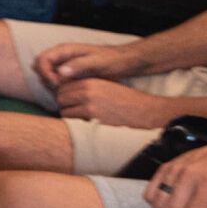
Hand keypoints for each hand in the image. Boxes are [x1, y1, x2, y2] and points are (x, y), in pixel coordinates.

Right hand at [33, 41, 146, 89]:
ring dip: (52, 87)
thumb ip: (79, 65)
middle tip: (62, 91)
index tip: (58, 85)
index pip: (42, 60)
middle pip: (40, 68)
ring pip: (46, 77)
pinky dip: (59, 90)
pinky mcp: (70, 75)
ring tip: (67, 94)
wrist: (125, 62)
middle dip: (47, 81)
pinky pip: (56, 82)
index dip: (45, 74)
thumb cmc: (113, 60)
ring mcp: (65, 66)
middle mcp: (61, 57)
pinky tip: (71, 96)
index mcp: (65, 50)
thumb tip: (61, 72)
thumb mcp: (98, 62)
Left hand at [55, 78, 177, 128]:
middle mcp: (87, 91)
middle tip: (75, 112)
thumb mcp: (106, 87)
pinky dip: (76, 126)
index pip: (63, 86)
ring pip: (64, 112)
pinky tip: (87, 126)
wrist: (146, 112)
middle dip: (65, 106)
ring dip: (70, 117)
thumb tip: (67, 93)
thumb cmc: (126, 101)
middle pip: (61, 98)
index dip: (65, 95)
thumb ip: (87, 88)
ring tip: (82, 120)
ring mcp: (90, 105)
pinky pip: (73, 123)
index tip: (70, 102)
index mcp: (90, 82)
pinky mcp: (93, 119)